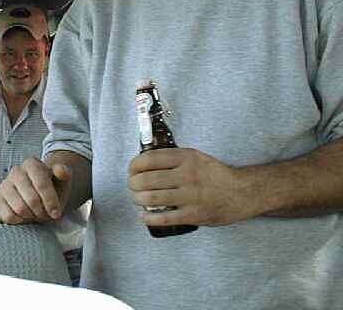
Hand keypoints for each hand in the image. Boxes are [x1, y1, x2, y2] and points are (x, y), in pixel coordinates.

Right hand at [0, 157, 71, 223]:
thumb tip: (61, 169)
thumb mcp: (63, 181)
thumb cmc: (52, 188)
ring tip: (36, 214)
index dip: (51, 201)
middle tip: (46, 214)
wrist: (40, 196)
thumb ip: (64, 174)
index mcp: (31, 164)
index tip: (57, 213)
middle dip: (42, 211)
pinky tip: (24, 217)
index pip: (41, 184)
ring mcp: (4, 185)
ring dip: (31, 216)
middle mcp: (15, 171)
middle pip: (31, 199)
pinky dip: (19, 221)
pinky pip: (7, 216)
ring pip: (19, 208)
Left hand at [129, 148, 253, 226]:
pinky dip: (150, 218)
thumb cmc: (215, 175)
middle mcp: (188, 175)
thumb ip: (173, 158)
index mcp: (186, 157)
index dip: (134, 165)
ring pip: (152, 197)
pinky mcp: (194, 215)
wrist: (242, 193)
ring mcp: (191, 196)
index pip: (150, 159)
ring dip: (138, 199)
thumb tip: (144, 162)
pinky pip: (165, 218)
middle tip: (133, 185)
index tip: (131, 169)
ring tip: (137, 198)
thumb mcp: (196, 157)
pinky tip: (143, 216)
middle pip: (147, 179)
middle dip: (133, 183)